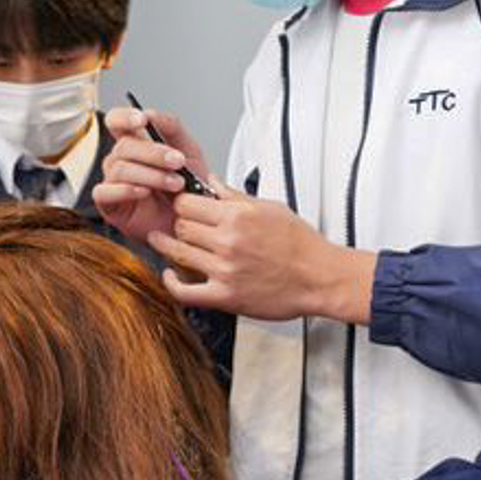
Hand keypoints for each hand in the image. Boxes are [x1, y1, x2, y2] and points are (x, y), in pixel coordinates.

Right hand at [93, 105, 210, 242]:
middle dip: (154, 153)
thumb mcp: (189, 151)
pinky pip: (105, 192)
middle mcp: (120, 160)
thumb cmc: (188, 187)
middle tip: (178, 161)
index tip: (142, 120)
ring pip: (120, 168)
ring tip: (175, 183)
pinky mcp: (109, 205)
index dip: (124, 117)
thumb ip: (172, 127)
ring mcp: (112, 181)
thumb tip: (151, 112)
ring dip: (151, 175)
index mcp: (136, 143)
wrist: (193, 222)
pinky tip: (144, 193)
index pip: (116, 121)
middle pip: (124, 146)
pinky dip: (125, 190)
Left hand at [149, 179, 376, 322]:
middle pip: (180, 226)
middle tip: (177, 224)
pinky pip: (186, 292)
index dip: (181, 202)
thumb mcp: (270, 208)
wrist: (320, 278)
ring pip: (179, 253)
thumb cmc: (301, 244)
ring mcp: (225, 270)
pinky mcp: (225, 296)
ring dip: (166, 246)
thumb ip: (235, 196)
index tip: (182, 205)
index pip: (187, 203)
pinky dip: (172, 283)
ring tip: (160, 241)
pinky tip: (170, 274)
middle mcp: (228, 241)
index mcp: (238, 216)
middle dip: (177, 223)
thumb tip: (213, 182)